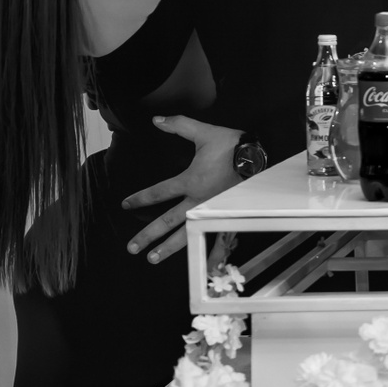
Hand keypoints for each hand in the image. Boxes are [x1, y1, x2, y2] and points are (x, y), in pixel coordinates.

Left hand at [121, 116, 244, 263]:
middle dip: (148, 234)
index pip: (159, 192)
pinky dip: (212, 253)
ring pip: (188, 234)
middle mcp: (198, 200)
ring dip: (169, 248)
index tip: (126, 205)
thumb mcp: (204, 133)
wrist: (261, 156)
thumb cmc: (234, 146)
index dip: (140, 198)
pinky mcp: (228, 215)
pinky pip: (218, 238)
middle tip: (132, 247)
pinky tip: (206, 267)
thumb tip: (156, 119)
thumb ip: (179, 125)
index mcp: (191, 181)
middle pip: (167, 221)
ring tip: (152, 258)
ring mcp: (213, 211)